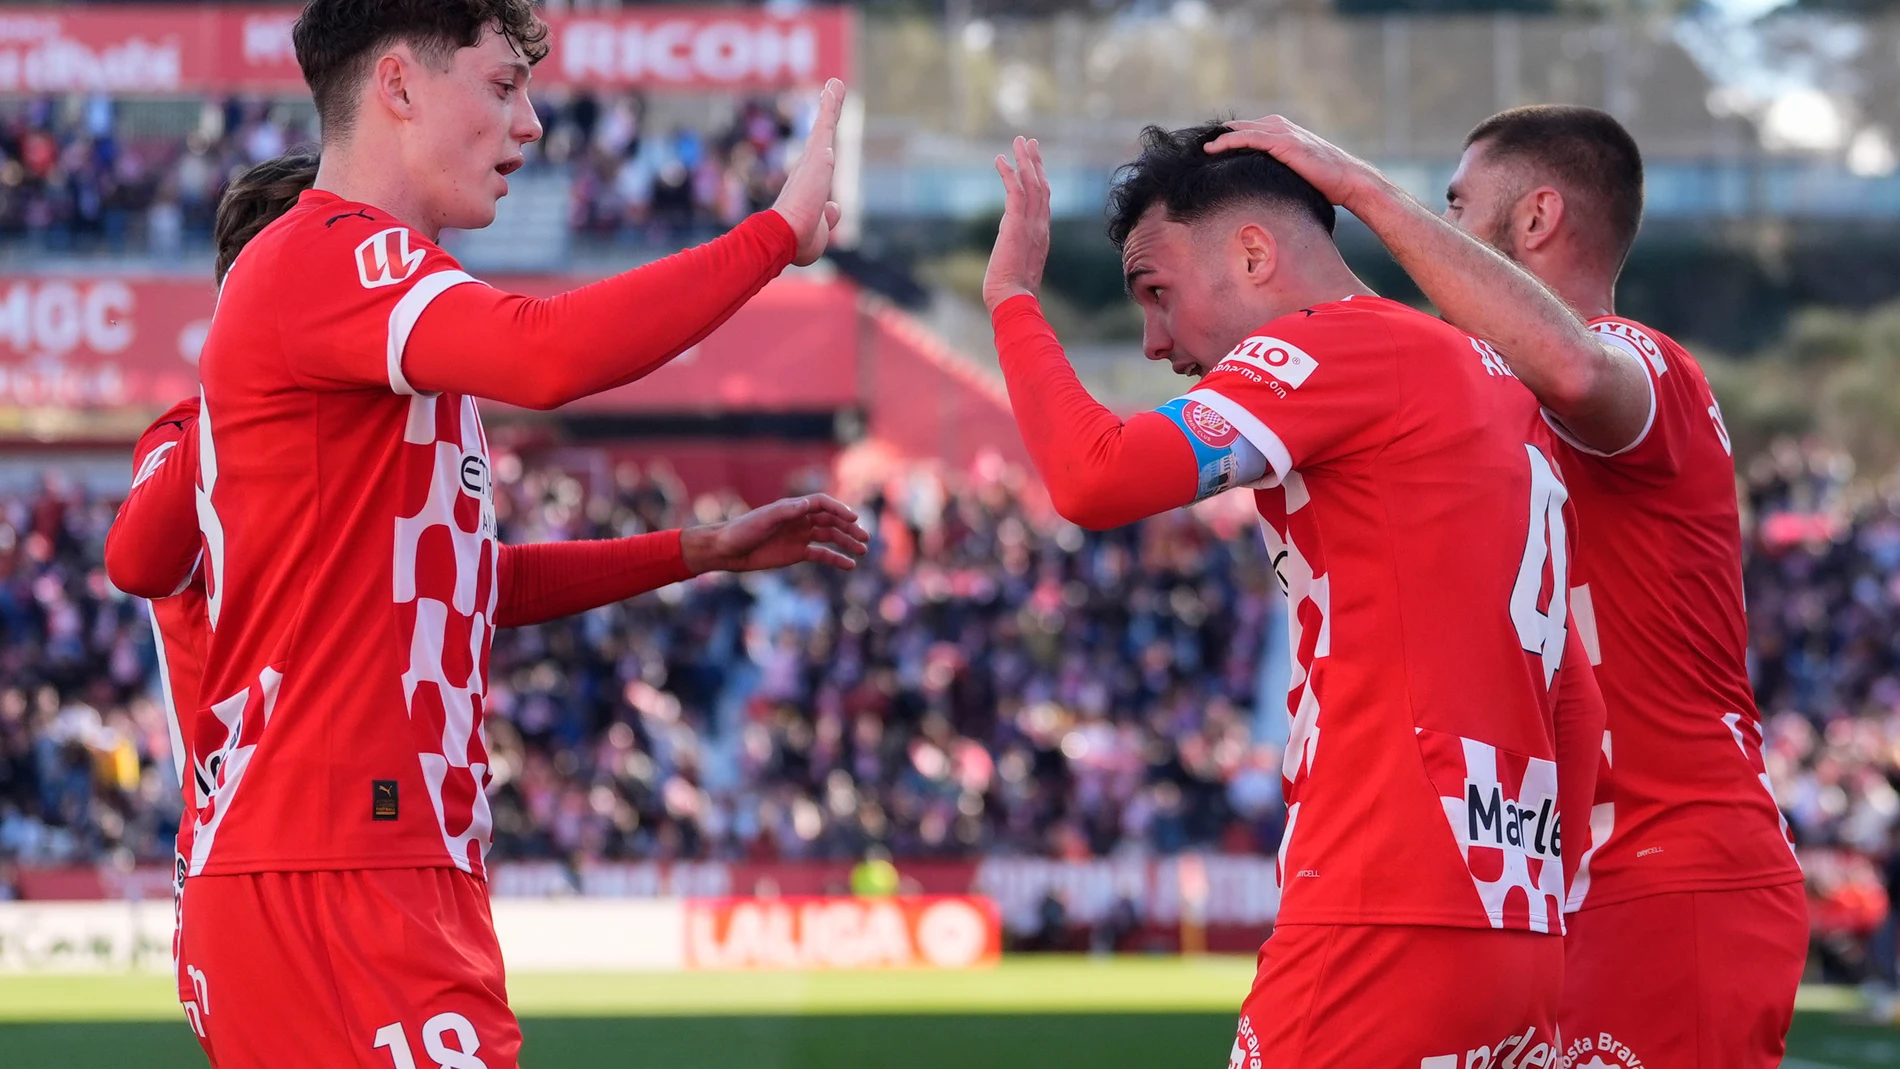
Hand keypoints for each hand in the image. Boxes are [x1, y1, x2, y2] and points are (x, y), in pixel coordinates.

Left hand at [679, 494, 868, 575]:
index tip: (853, 519)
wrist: (728, 551)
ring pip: (830, 537)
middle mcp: (800, 520)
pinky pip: (821, 554)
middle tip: (865, 538)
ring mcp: (800, 536)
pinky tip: (849, 565)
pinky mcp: (797, 553)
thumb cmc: (742, 531)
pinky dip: (836, 559)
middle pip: (831, 521)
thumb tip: (807, 504)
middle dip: (849, 528)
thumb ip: (786, 511)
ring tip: (863, 551)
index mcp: (793, 508)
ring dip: (847, 542)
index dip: (839, 509)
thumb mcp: (764, 520)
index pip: (823, 504)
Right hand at [771, 79, 846, 265]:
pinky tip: (834, 88)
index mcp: (805, 186)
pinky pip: (826, 124)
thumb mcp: (819, 232)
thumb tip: (833, 208)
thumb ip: (827, 219)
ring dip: (831, 102)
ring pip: (824, 125)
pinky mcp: (818, 155)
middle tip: (833, 89)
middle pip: (821, 134)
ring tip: (836, 83)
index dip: (822, 147)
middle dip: (828, 112)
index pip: (818, 161)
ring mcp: (812, 160)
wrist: (784, 236)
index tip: (826, 132)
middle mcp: (806, 169)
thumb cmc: (798, 242)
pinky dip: (830, 106)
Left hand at [982, 136, 1050, 312]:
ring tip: (1018, 141)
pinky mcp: (1016, 225)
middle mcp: (1040, 227)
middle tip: (1029, 143)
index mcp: (1042, 237)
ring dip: (1024, 160)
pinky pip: (1015, 191)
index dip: (1040, 180)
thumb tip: (1009, 261)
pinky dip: (1008, 173)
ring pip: (1031, 184)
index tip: (1034, 165)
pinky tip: (1000, 160)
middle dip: (1036, 162)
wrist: (1014, 302)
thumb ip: (1017, 258)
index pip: (1043, 203)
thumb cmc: (1012, 295)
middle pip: (1041, 187)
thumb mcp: (1018, 271)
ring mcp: (1031, 225)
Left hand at [1203, 116, 1383, 210]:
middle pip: (1241, 127)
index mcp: (1284, 131)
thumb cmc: (1326, 183)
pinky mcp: (1282, 142)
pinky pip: (1248, 138)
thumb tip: (1261, 188)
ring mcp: (1282, 132)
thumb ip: (1278, 171)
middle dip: (1219, 135)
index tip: (1208, 149)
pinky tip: (1213, 148)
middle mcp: (1281, 127)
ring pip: (1241, 130)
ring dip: (1218, 137)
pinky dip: (1229, 141)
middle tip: (1197, 146)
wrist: (1348, 180)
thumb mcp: (1296, 173)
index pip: (1248, 130)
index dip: (1227, 138)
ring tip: (1199, 147)